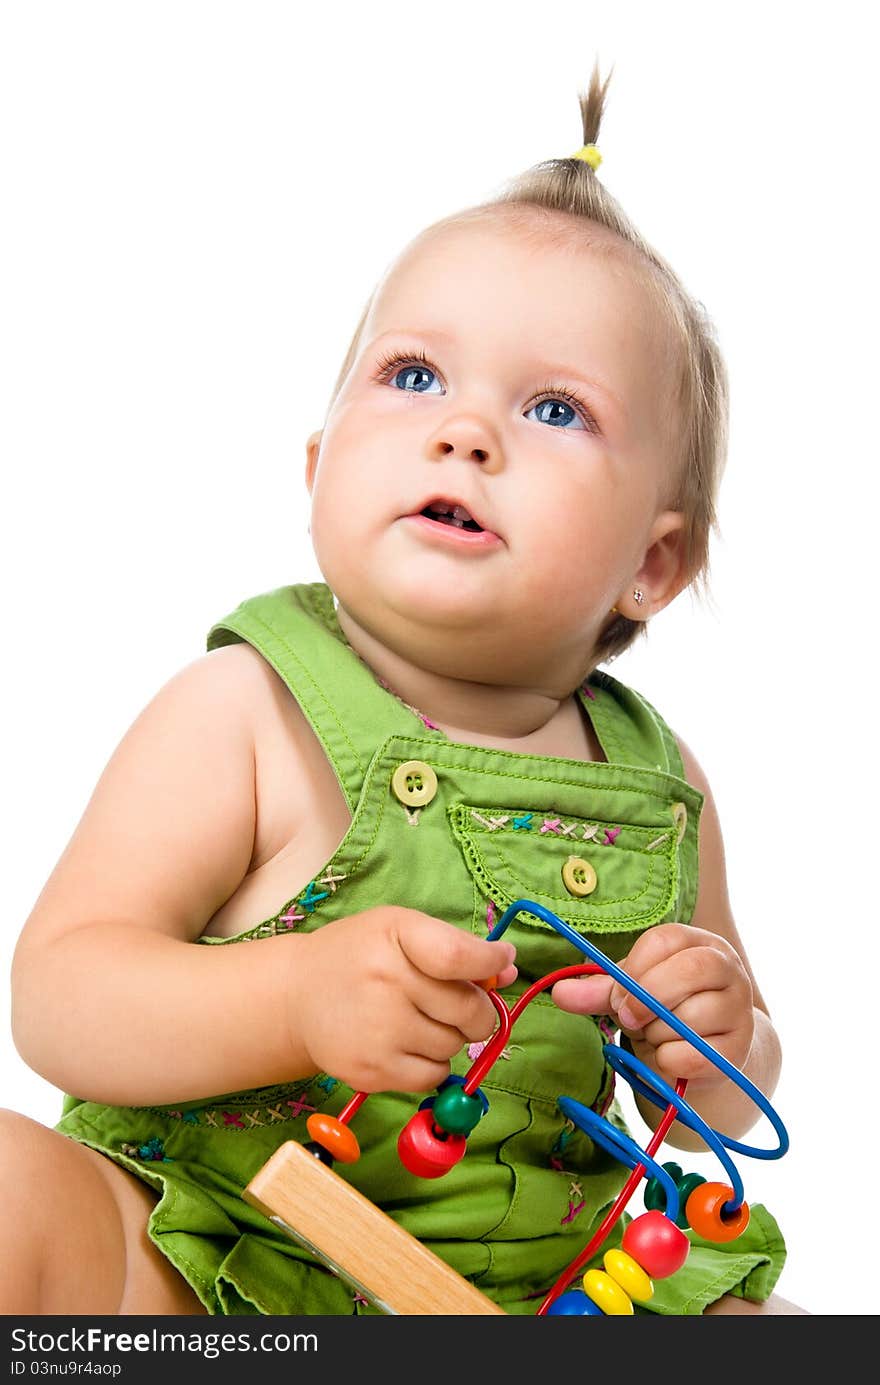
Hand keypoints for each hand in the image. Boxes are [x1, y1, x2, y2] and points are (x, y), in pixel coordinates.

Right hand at [292, 906, 516, 1093]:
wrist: (296, 997)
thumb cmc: (359, 956)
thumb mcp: (400, 931)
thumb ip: (456, 946)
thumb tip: (509, 970)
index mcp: (394, 936)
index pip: (459, 957)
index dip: (490, 964)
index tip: (501, 963)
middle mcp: (384, 982)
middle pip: (469, 1010)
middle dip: (478, 1011)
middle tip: (460, 1004)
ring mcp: (376, 1031)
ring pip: (455, 1047)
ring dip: (451, 1037)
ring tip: (420, 1020)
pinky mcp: (370, 1072)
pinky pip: (432, 1077)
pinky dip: (432, 1064)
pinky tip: (408, 1044)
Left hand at [551, 923, 754, 1086]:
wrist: (707, 1051)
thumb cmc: (666, 1010)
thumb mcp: (631, 993)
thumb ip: (599, 990)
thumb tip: (558, 992)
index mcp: (699, 943)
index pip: (666, 940)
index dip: (634, 968)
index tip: (616, 995)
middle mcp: (728, 969)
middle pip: (689, 971)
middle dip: (648, 998)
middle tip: (628, 1019)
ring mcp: (739, 1009)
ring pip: (691, 1018)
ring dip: (658, 1034)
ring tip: (656, 1036)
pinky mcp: (739, 1049)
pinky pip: (695, 1056)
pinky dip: (669, 1061)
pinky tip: (670, 1057)